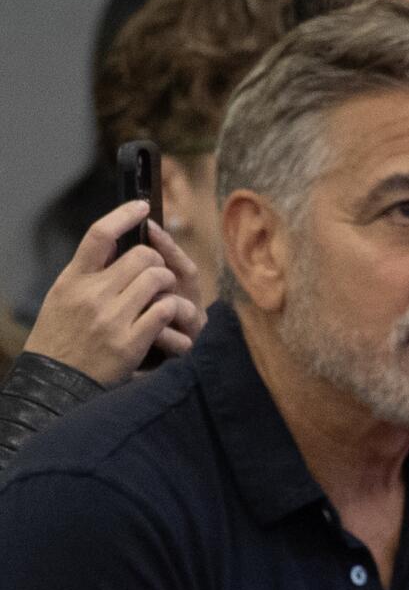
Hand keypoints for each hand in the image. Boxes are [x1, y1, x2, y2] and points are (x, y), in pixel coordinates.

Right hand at [25, 201, 203, 385]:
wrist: (55, 382)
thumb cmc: (61, 337)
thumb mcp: (63, 297)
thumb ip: (88, 274)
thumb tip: (116, 248)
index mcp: (73, 279)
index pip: (99, 235)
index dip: (123, 215)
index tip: (141, 207)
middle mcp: (91, 294)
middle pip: (140, 256)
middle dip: (156, 262)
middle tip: (156, 275)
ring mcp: (111, 317)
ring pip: (157, 279)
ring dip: (167, 286)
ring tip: (163, 298)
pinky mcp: (130, 341)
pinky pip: (165, 310)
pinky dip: (172, 311)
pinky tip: (167, 319)